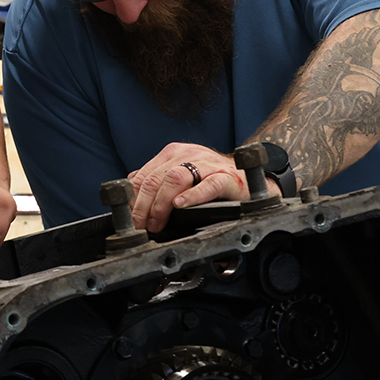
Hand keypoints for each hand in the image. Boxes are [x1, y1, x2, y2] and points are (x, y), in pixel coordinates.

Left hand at [128, 143, 245, 232]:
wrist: (248, 179)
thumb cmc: (211, 180)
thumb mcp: (181, 176)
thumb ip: (157, 181)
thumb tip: (132, 195)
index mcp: (173, 154)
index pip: (144, 176)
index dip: (133, 200)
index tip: (132, 221)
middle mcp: (188, 155)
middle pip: (156, 179)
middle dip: (144, 206)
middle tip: (142, 226)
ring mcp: (208, 164)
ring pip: (176, 178)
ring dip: (162, 204)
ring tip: (157, 222)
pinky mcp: (227, 177)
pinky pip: (208, 185)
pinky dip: (192, 196)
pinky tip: (180, 205)